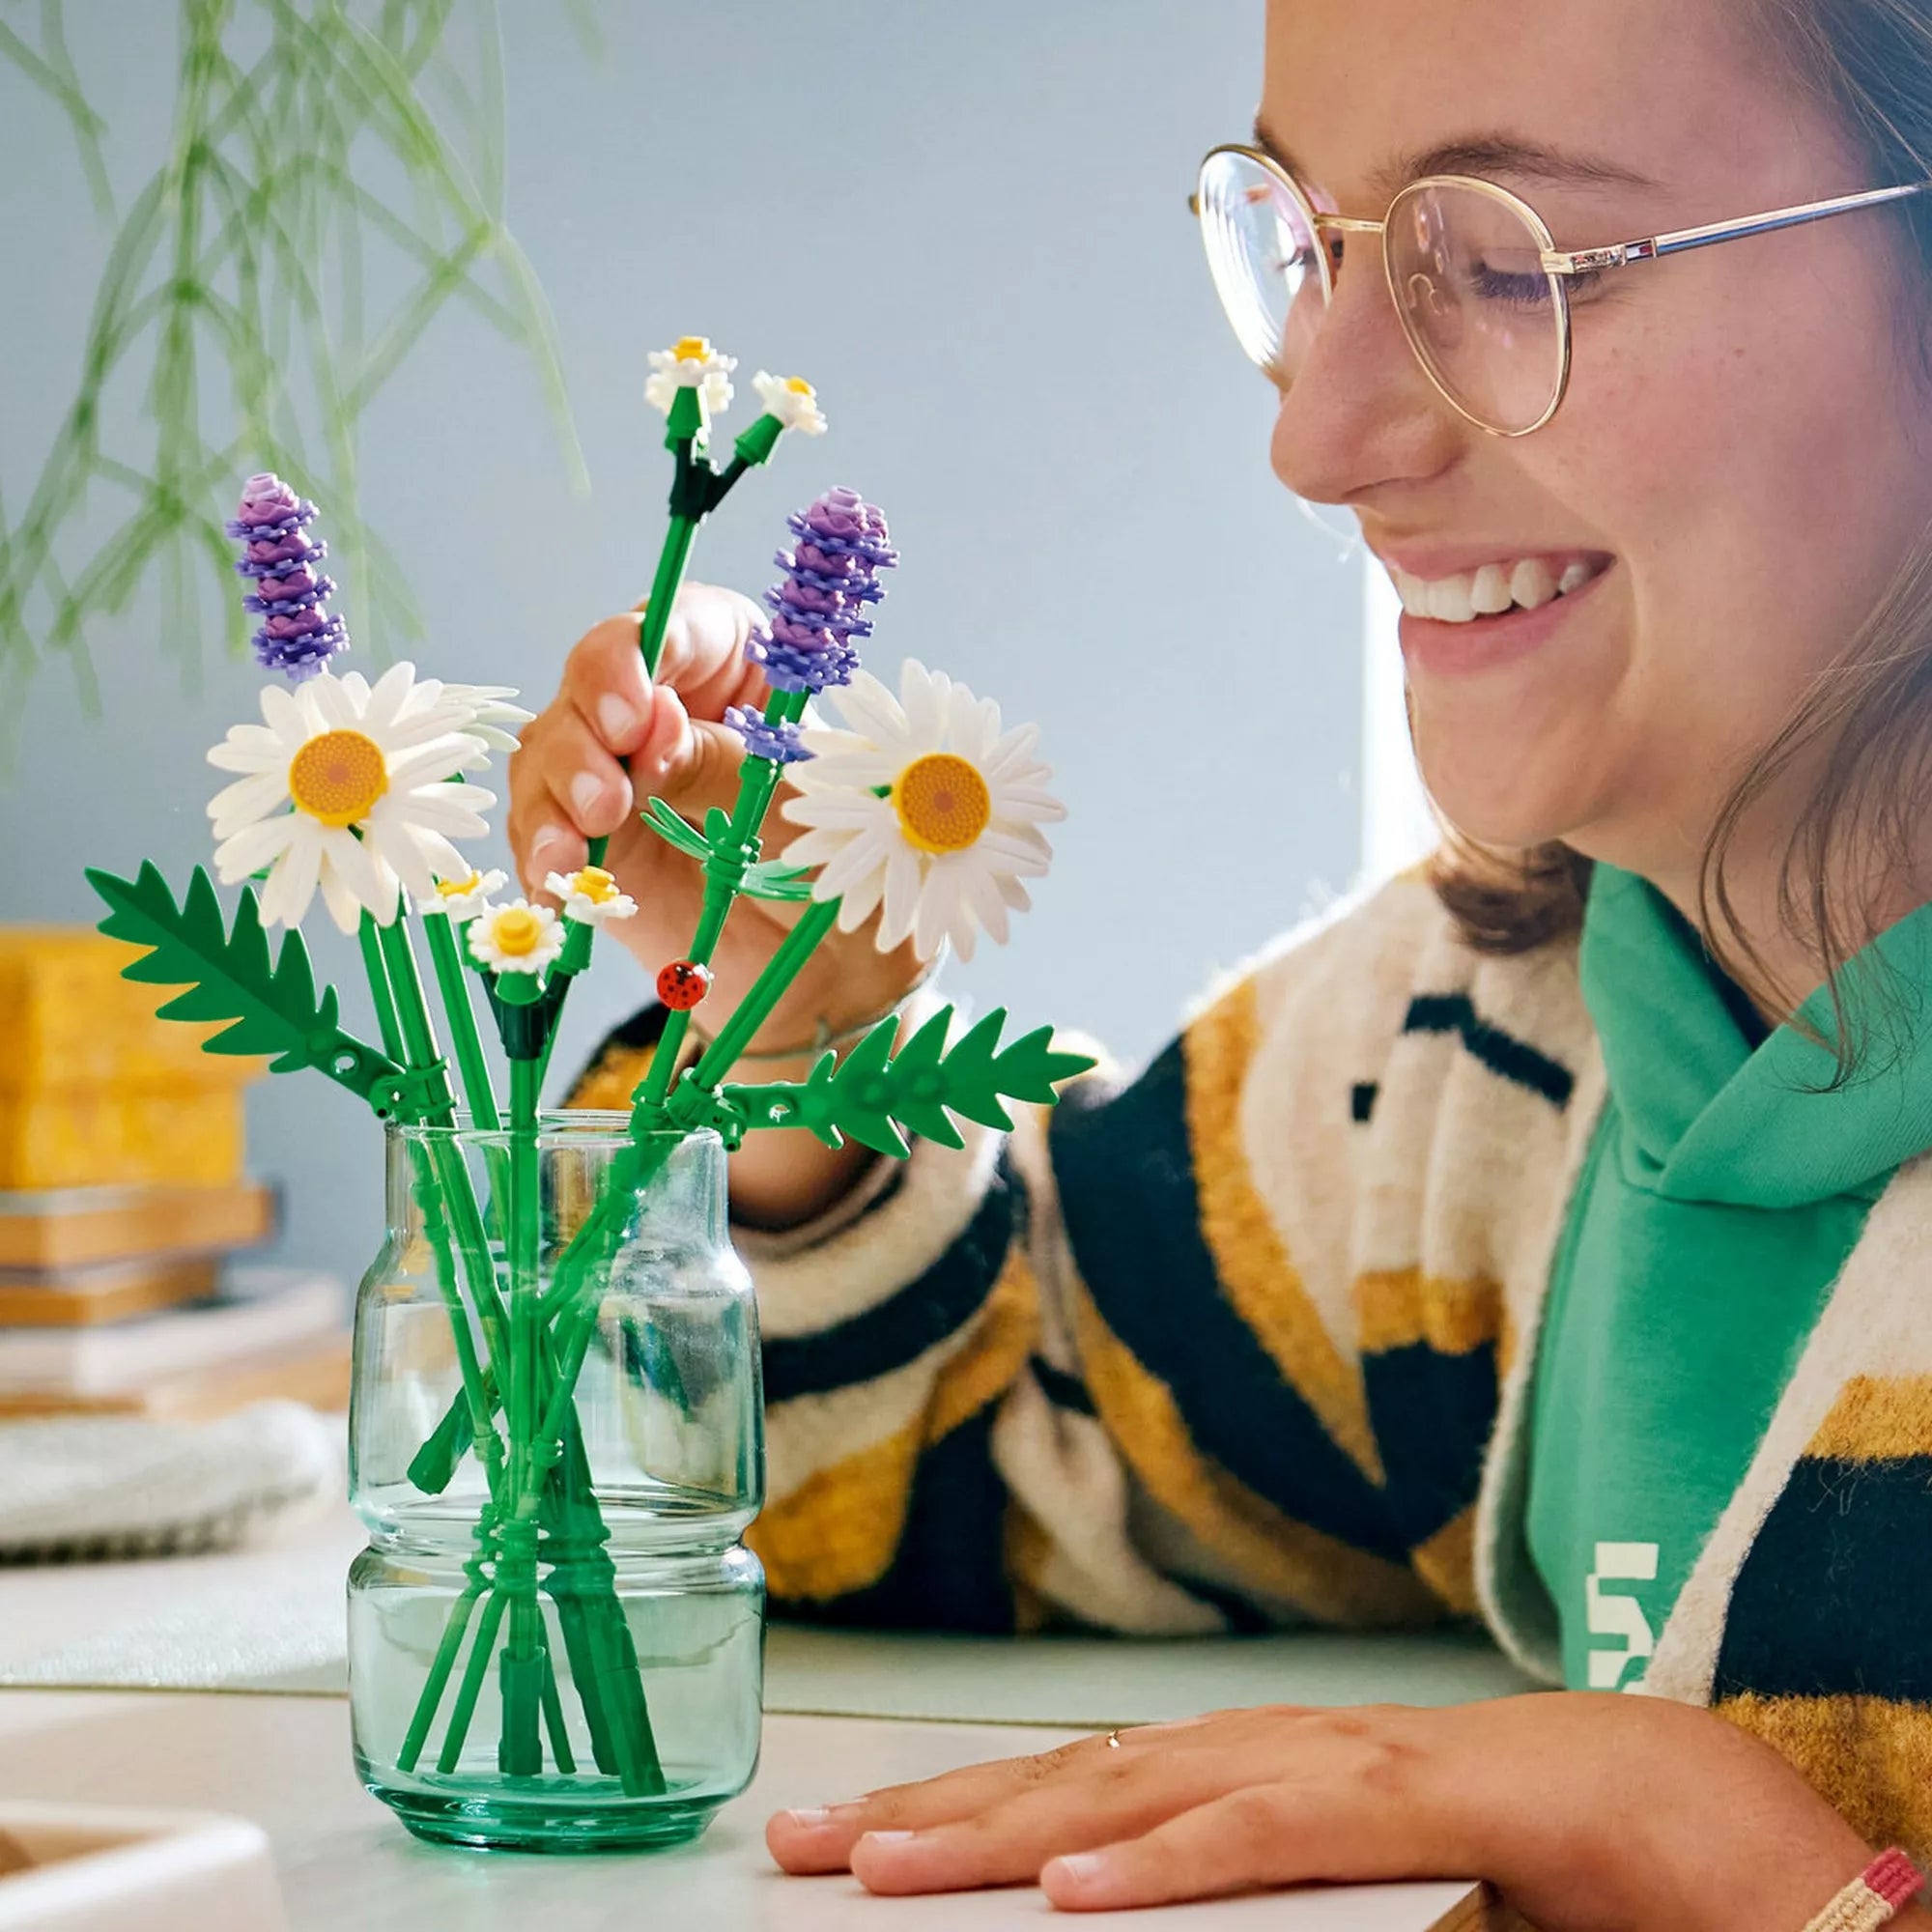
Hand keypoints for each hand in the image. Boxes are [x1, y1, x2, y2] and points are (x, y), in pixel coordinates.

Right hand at [508, 583, 922, 1052]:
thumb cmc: (840, 861)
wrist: (834, 966)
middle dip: (592, 727)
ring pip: (552, 748)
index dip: (641, 656)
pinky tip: (559, 876)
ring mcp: (620, 772)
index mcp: (737, 663)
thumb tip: (652, 730)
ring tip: (589, 832)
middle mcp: (667, 704)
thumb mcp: (796, 801)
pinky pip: (542, 831)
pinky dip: (543, 852)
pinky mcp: (592, 841)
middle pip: (593, 678)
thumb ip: (722, 760)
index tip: (640, 711)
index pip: (676, 623)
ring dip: (560, 788)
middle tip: (614, 787)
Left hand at [768, 1693, 1886, 1926]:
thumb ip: (1232, 1905)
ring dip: (1004, 1831)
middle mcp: (1258, 1747)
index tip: (841, 1846)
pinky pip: (1270, 1834)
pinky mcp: (1408, 1798)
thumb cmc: (1496, 1855)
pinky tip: (1076, 1892)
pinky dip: (1170, 1860)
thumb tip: (1090, 1926)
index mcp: (1237, 1770)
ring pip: (1137, 1793)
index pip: (1066, 1791)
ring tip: (884, 1865)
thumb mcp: (1328, 1898)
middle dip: (927, 1816)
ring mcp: (1326, 1761)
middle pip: (1066, 1784)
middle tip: (799, 1850)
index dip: (948, 1814)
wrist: (1670, 1802)